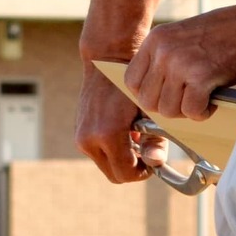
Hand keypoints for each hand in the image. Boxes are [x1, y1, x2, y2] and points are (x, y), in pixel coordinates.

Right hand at [78, 66, 161, 183]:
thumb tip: (156, 163)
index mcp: (106, 135)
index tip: (153, 162)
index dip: (142, 173)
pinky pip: (98, 153)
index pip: (125, 174)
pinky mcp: (79, 132)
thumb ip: (155, 141)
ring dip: (121, 159)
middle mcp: (89, 139)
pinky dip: (112, 150)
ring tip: (136, 138)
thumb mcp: (149, 112)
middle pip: (114, 174)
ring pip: (106, 165)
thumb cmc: (132, 84)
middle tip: (147, 152)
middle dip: (132, 168)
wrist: (106, 61)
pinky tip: (124, 131)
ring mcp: (81, 137)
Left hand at [124, 0, 235, 121]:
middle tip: (189, 100)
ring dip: (186, 111)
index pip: (132, 81)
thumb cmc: (223, 35)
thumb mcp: (182, 38)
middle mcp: (163, 51)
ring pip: (168, 110)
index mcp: (155, 40)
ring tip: (203, 98)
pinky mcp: (200, 76)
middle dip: (169, 107)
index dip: (148, 94)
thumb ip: (164, 60)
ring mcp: (180, 63)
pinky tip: (212, 101)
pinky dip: (203, 112)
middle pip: (148, 101)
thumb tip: (154, 93)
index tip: (166, 95)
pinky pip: (191, 111)